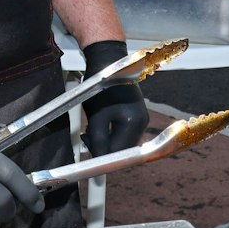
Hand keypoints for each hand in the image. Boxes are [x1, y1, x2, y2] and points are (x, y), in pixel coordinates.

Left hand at [80, 40, 148, 155]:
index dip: (106, 161)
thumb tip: (99, 162)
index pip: (121, 153)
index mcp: (135, 122)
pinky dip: (110, 133)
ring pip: (122, 142)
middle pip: (123, 149)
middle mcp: (142, 122)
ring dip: (106, 142)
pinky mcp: (135, 115)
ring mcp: (140, 118)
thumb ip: (98, 141)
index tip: (91, 165)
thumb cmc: (101, 86)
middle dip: (105, 149)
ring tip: (90, 131)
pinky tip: (98, 125)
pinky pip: (122, 132)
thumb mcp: (96, 116)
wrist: (107, 62)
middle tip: (86, 140)